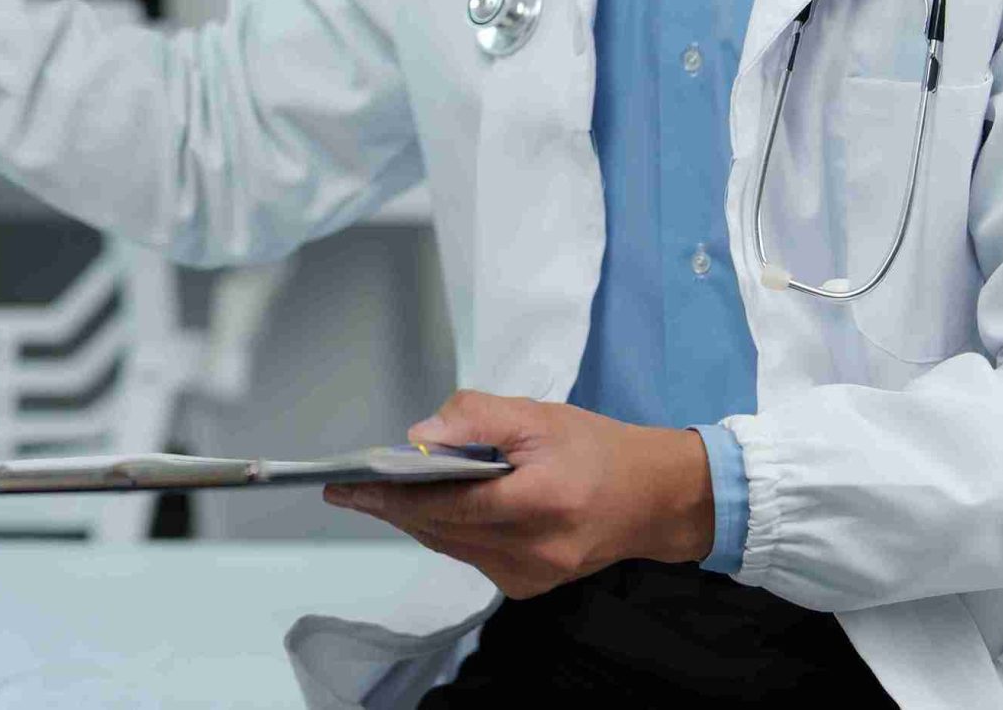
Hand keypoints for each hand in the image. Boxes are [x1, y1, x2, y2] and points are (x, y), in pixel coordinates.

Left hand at [323, 391, 715, 598]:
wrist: (655, 499)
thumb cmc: (597, 450)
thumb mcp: (539, 416)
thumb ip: (477, 418)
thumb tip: (419, 436)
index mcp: (541, 503)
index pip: (449, 504)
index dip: (392, 496)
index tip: (347, 487)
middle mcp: (535, 550)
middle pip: (442, 529)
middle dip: (393, 507)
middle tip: (350, 487)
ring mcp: (532, 575)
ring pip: (452, 546)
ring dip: (416, 519)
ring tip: (379, 493)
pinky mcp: (529, 586)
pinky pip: (471, 556)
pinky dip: (448, 531)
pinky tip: (431, 508)